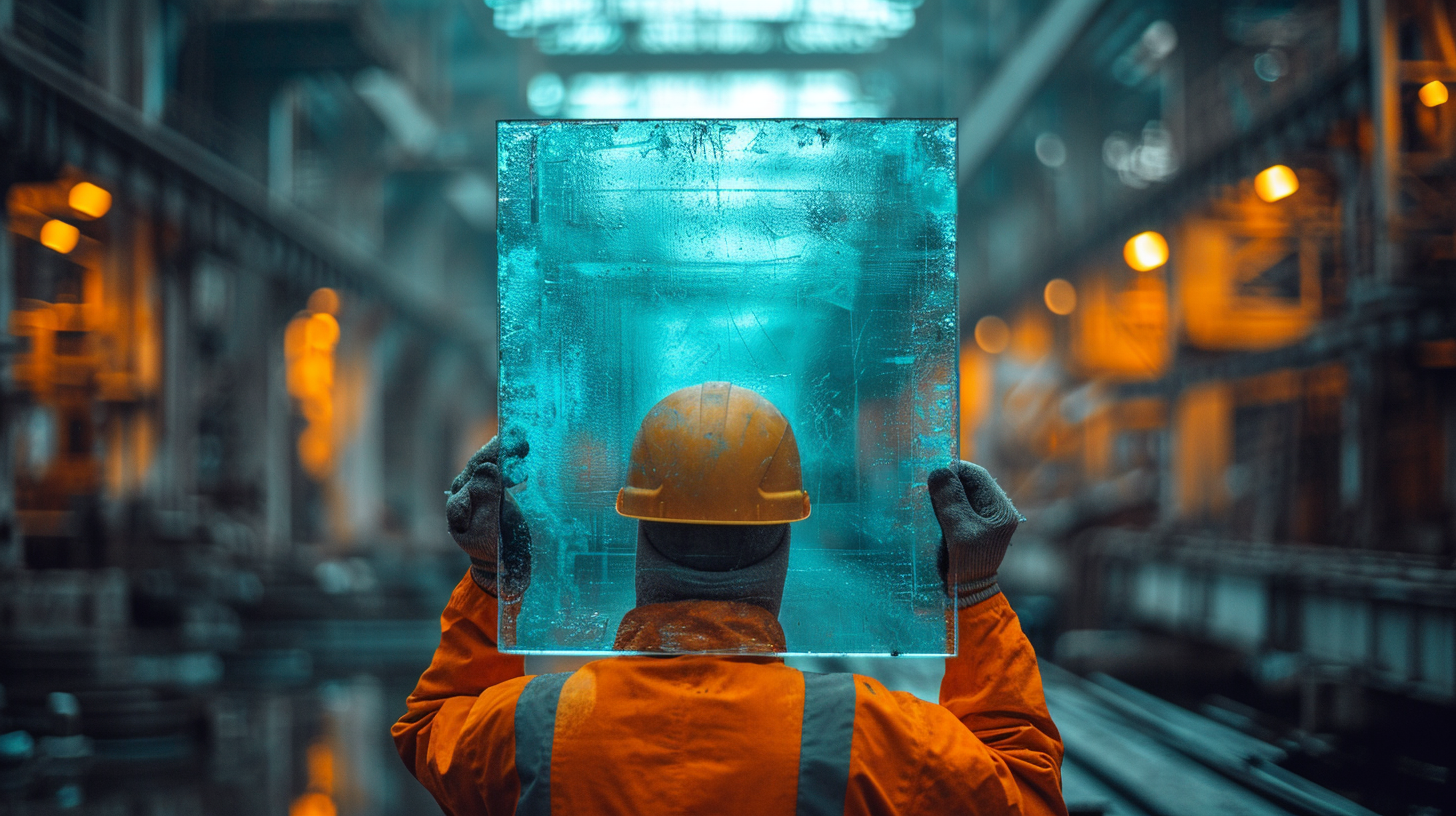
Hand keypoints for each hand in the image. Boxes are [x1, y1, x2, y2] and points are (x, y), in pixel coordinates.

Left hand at [445, 433, 530, 596]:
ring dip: (506, 452)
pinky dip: (509, 462)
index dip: (496, 454)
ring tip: (524, 444)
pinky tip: (521, 457)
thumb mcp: (490, 531)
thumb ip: (486, 499)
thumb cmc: (497, 554)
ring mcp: (476, 495)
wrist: (503, 572)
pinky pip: (497, 473)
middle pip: (481, 463)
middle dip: (501, 449)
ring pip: (489, 465)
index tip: (516, 443)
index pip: (477, 470)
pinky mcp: (490, 496)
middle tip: (523, 438)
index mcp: (459, 504)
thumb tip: (487, 467)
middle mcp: (463, 495)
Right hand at [927, 461, 1021, 606]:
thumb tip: (939, 472)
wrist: (969, 593)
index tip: (931, 474)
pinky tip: (932, 511)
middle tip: (925, 487)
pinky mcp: (974, 525)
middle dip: (947, 483)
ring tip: (926, 499)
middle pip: (969, 482)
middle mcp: (997, 509)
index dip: (954, 470)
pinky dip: (944, 505)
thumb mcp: (959, 532)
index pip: (977, 475)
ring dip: (944, 494)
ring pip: (961, 493)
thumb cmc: (967, 564)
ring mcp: (986, 517)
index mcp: (1001, 509)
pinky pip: (958, 505)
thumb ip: (951, 501)